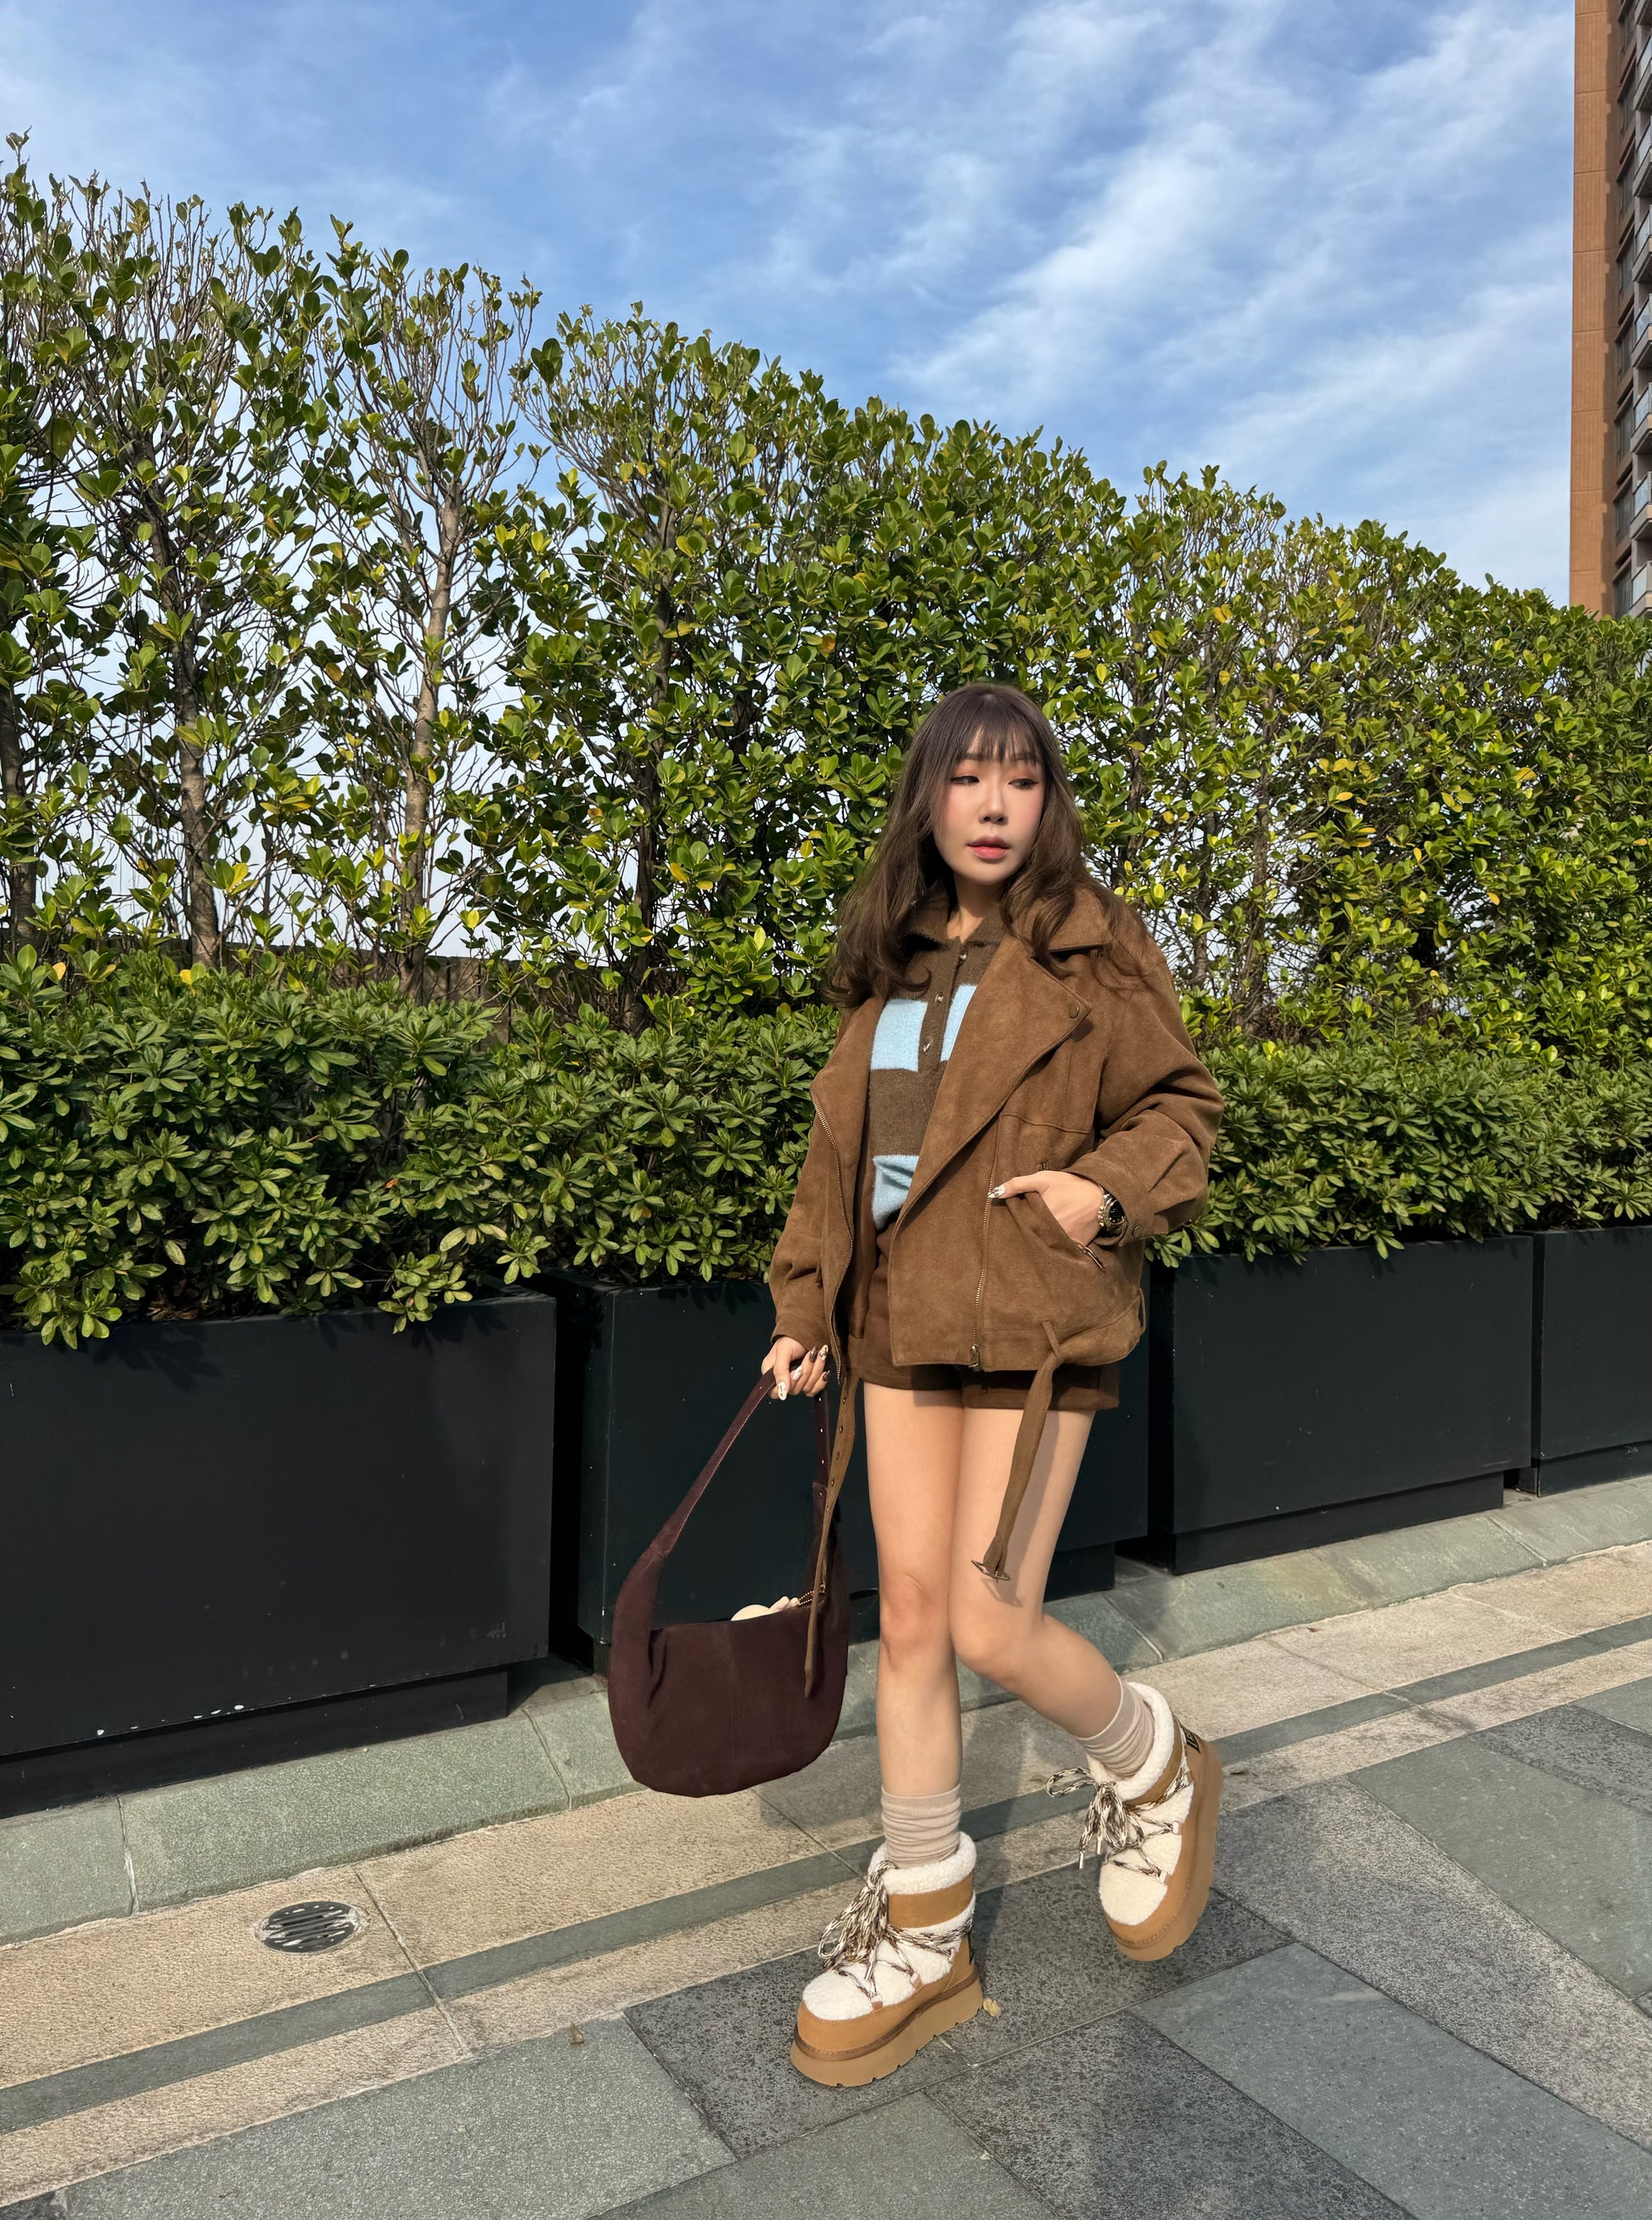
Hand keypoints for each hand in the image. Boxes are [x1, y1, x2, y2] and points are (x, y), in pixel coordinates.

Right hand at [762, 1336, 829, 1399]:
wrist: (811, 1331)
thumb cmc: (792, 1338)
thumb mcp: (783, 1350)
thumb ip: (780, 1371)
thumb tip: (782, 1392)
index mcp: (771, 1373)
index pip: (775, 1393)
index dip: (786, 1385)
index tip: (796, 1371)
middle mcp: (784, 1380)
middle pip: (794, 1389)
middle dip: (805, 1370)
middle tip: (810, 1354)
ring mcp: (798, 1382)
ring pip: (807, 1388)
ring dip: (816, 1370)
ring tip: (818, 1354)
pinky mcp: (810, 1382)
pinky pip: (816, 1390)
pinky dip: (821, 1380)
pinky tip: (824, 1370)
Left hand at [990, 1169, 1109, 1245]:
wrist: (1102, 1194)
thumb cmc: (1070, 1185)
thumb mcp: (1043, 1179)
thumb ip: (1018, 1184)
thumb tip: (994, 1193)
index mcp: (1040, 1217)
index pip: (1022, 1225)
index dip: (1017, 1224)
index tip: (1012, 1224)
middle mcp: (1051, 1232)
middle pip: (1033, 1236)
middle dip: (1028, 1234)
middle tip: (1026, 1229)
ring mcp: (1064, 1240)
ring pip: (1046, 1244)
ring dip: (1042, 1241)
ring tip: (1037, 1236)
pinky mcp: (1076, 1246)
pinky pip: (1062, 1249)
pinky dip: (1058, 1246)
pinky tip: (1053, 1242)